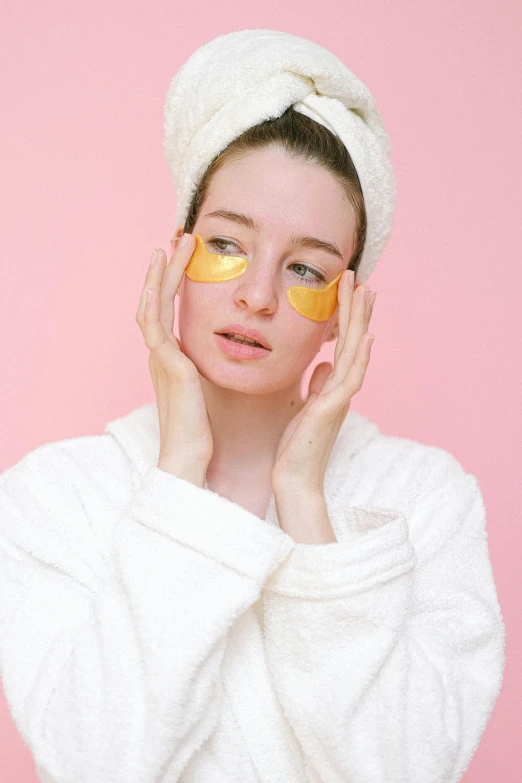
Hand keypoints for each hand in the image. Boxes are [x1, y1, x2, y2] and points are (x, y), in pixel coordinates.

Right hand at [135, 233, 213, 484]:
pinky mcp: (165, 362)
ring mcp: (160, 357)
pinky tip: (161, 272)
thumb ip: (219, 368)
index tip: (191, 259)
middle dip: (168, 269)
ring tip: (173, 244)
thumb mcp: (214, 389)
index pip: (172, 312)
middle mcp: (162, 354)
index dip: (178, 284)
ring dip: (161, 272)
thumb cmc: (204, 430)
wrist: (190, 457)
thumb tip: (242, 354)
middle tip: (180, 240)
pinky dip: (154, 294)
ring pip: (152, 303)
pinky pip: (154, 321)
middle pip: (159, 300)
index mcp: (174, 359)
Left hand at [271, 274, 375, 493]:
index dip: (346, 316)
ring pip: (355, 352)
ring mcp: (339, 398)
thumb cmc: (296, 447)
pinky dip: (358, 356)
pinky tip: (365, 336)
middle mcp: (340, 388)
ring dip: (361, 321)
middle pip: (353, 340)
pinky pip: (349, 378)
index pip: (342, 343)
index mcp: (332, 386)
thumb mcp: (304, 408)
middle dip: (356, 308)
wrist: (293, 479)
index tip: (348, 289)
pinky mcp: (332, 410)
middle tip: (361, 278)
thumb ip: (316, 385)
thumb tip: (321, 364)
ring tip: (366, 292)